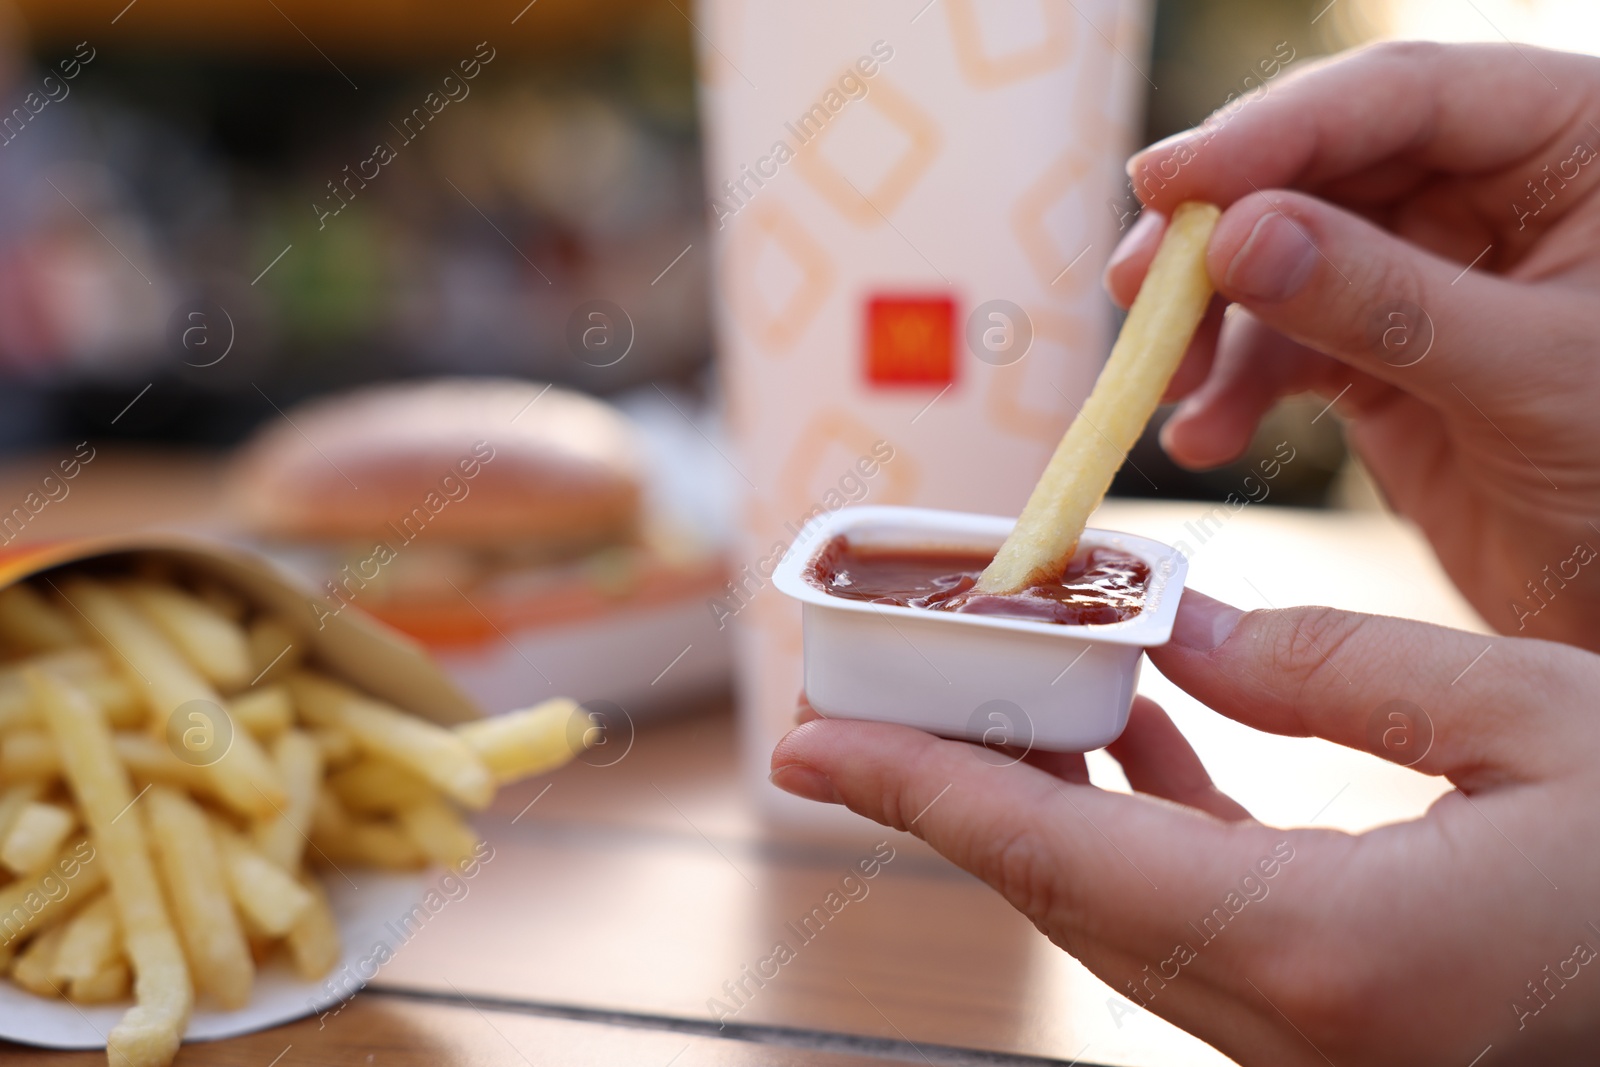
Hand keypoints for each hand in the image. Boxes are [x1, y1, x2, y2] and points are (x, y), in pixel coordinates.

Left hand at [772, 591, 1599, 1065]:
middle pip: (1060, 890)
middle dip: (944, 791)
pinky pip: (1197, 918)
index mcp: (1331, 949)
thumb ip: (1339, 671)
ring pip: (1117, 911)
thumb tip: (1190, 635)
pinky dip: (1140, 824)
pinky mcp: (1346, 1018)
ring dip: (1036, 801)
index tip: (803, 742)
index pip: (1057, 857)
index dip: (914, 790)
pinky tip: (1131, 734)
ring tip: (981, 693)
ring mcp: (1318, 1040)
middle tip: (851, 707)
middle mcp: (1299, 1023)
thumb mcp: (1537, 720)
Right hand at [1104, 41, 1599, 650]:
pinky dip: (1234, 390)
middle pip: (1321, 172)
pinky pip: (1286, 347)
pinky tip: (1204, 436)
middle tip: (1138, 286)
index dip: (1275, 132)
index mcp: (1573, 143)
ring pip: (1286, 261)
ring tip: (1161, 385)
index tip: (1166, 183)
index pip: (1406, 98)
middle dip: (1219, 237)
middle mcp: (1495, 190)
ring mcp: (1431, 274)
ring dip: (1212, 325)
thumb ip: (1384, 301)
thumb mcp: (1529, 375)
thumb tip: (1234, 239)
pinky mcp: (1385, 355)